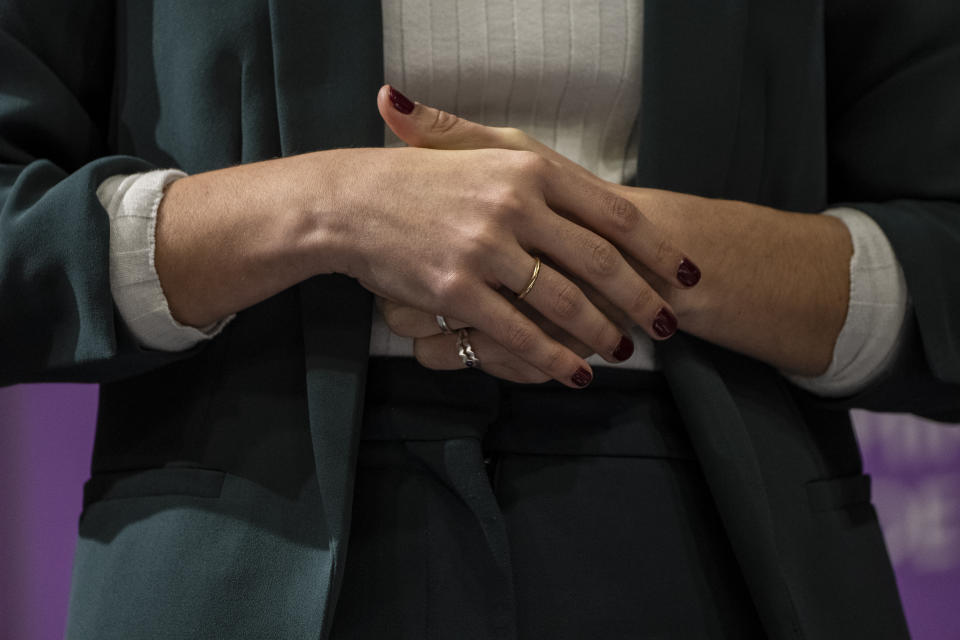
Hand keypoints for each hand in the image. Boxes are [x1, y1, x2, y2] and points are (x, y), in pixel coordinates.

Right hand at [377, 85, 850, 376]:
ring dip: (601, 332)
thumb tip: (602, 193)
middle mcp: (513, 203)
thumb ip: (540, 168)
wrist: (350, 202)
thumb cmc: (420, 179)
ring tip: (624, 350)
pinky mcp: (454, 289)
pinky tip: (576, 372)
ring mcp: (483, 248)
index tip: (683, 274)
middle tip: (666, 323)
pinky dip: (553, 356)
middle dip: (640, 298)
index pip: (612, 213)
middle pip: (599, 260)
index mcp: (528, 166)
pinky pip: (516, 331)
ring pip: (562, 301)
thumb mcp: (480, 151)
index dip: (655, 249)